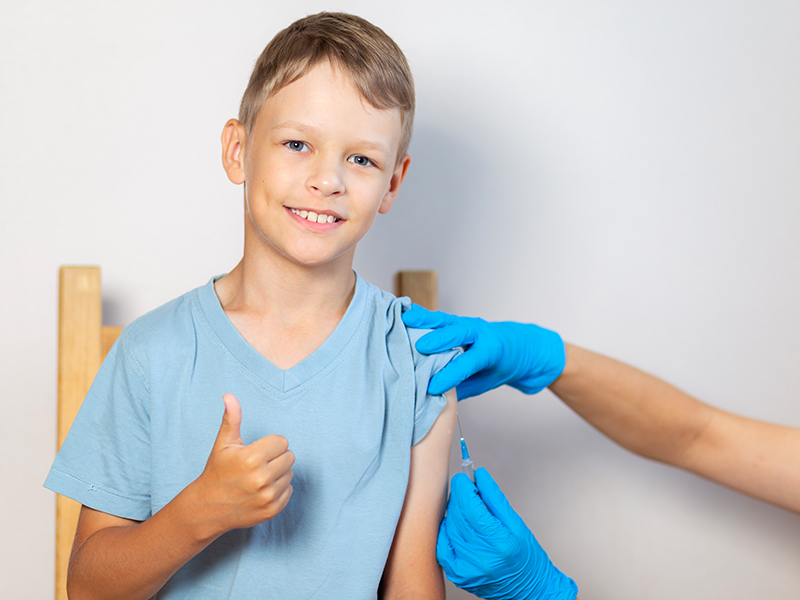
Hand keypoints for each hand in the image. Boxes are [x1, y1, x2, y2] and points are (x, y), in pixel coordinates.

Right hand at [193, 393, 294, 534]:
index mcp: (251, 458)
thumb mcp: (223, 444)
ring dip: (278, 473)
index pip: (282, 442)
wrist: (208, 507)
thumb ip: (231, 419)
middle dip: (275, 457)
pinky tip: (261, 490)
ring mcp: (268, 496)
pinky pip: (289, 490)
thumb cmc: (217, 470)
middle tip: (258, 464)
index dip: (269, 444)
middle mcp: (261, 478)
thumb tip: (229, 396)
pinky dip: (278, 489)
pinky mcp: (272, 510)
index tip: (256, 451)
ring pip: (290, 473)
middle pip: (289, 457)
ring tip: (258, 477)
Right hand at [401, 305, 565, 398]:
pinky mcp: (458, 321)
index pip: (468, 363)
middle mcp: (480, 333)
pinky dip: (422, 315)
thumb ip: (464, 387)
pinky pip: (439, 317)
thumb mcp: (489, 382)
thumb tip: (437, 399)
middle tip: (419, 346)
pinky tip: (405, 313)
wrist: (524, 347)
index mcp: (491, 351)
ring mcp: (468, 323)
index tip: (432, 387)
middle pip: (458, 333)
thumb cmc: (504, 366)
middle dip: (439, 339)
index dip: (450, 375)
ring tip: (404, 318)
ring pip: (446, 320)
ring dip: (425, 319)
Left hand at [438, 468, 577, 599]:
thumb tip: (479, 475)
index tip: (462, 478)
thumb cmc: (527, 557)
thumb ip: (495, 498)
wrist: (528, 589)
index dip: (463, 489)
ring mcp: (468, 569)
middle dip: (459, 498)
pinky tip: (454, 525)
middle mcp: (482, 558)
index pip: (471, 508)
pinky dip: (445, 532)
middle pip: (459, 517)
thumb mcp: (516, 523)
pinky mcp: (459, 575)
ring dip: (453, 513)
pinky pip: (442, 547)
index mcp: (500, 542)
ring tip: (464, 508)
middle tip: (464, 489)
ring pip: (449, 529)